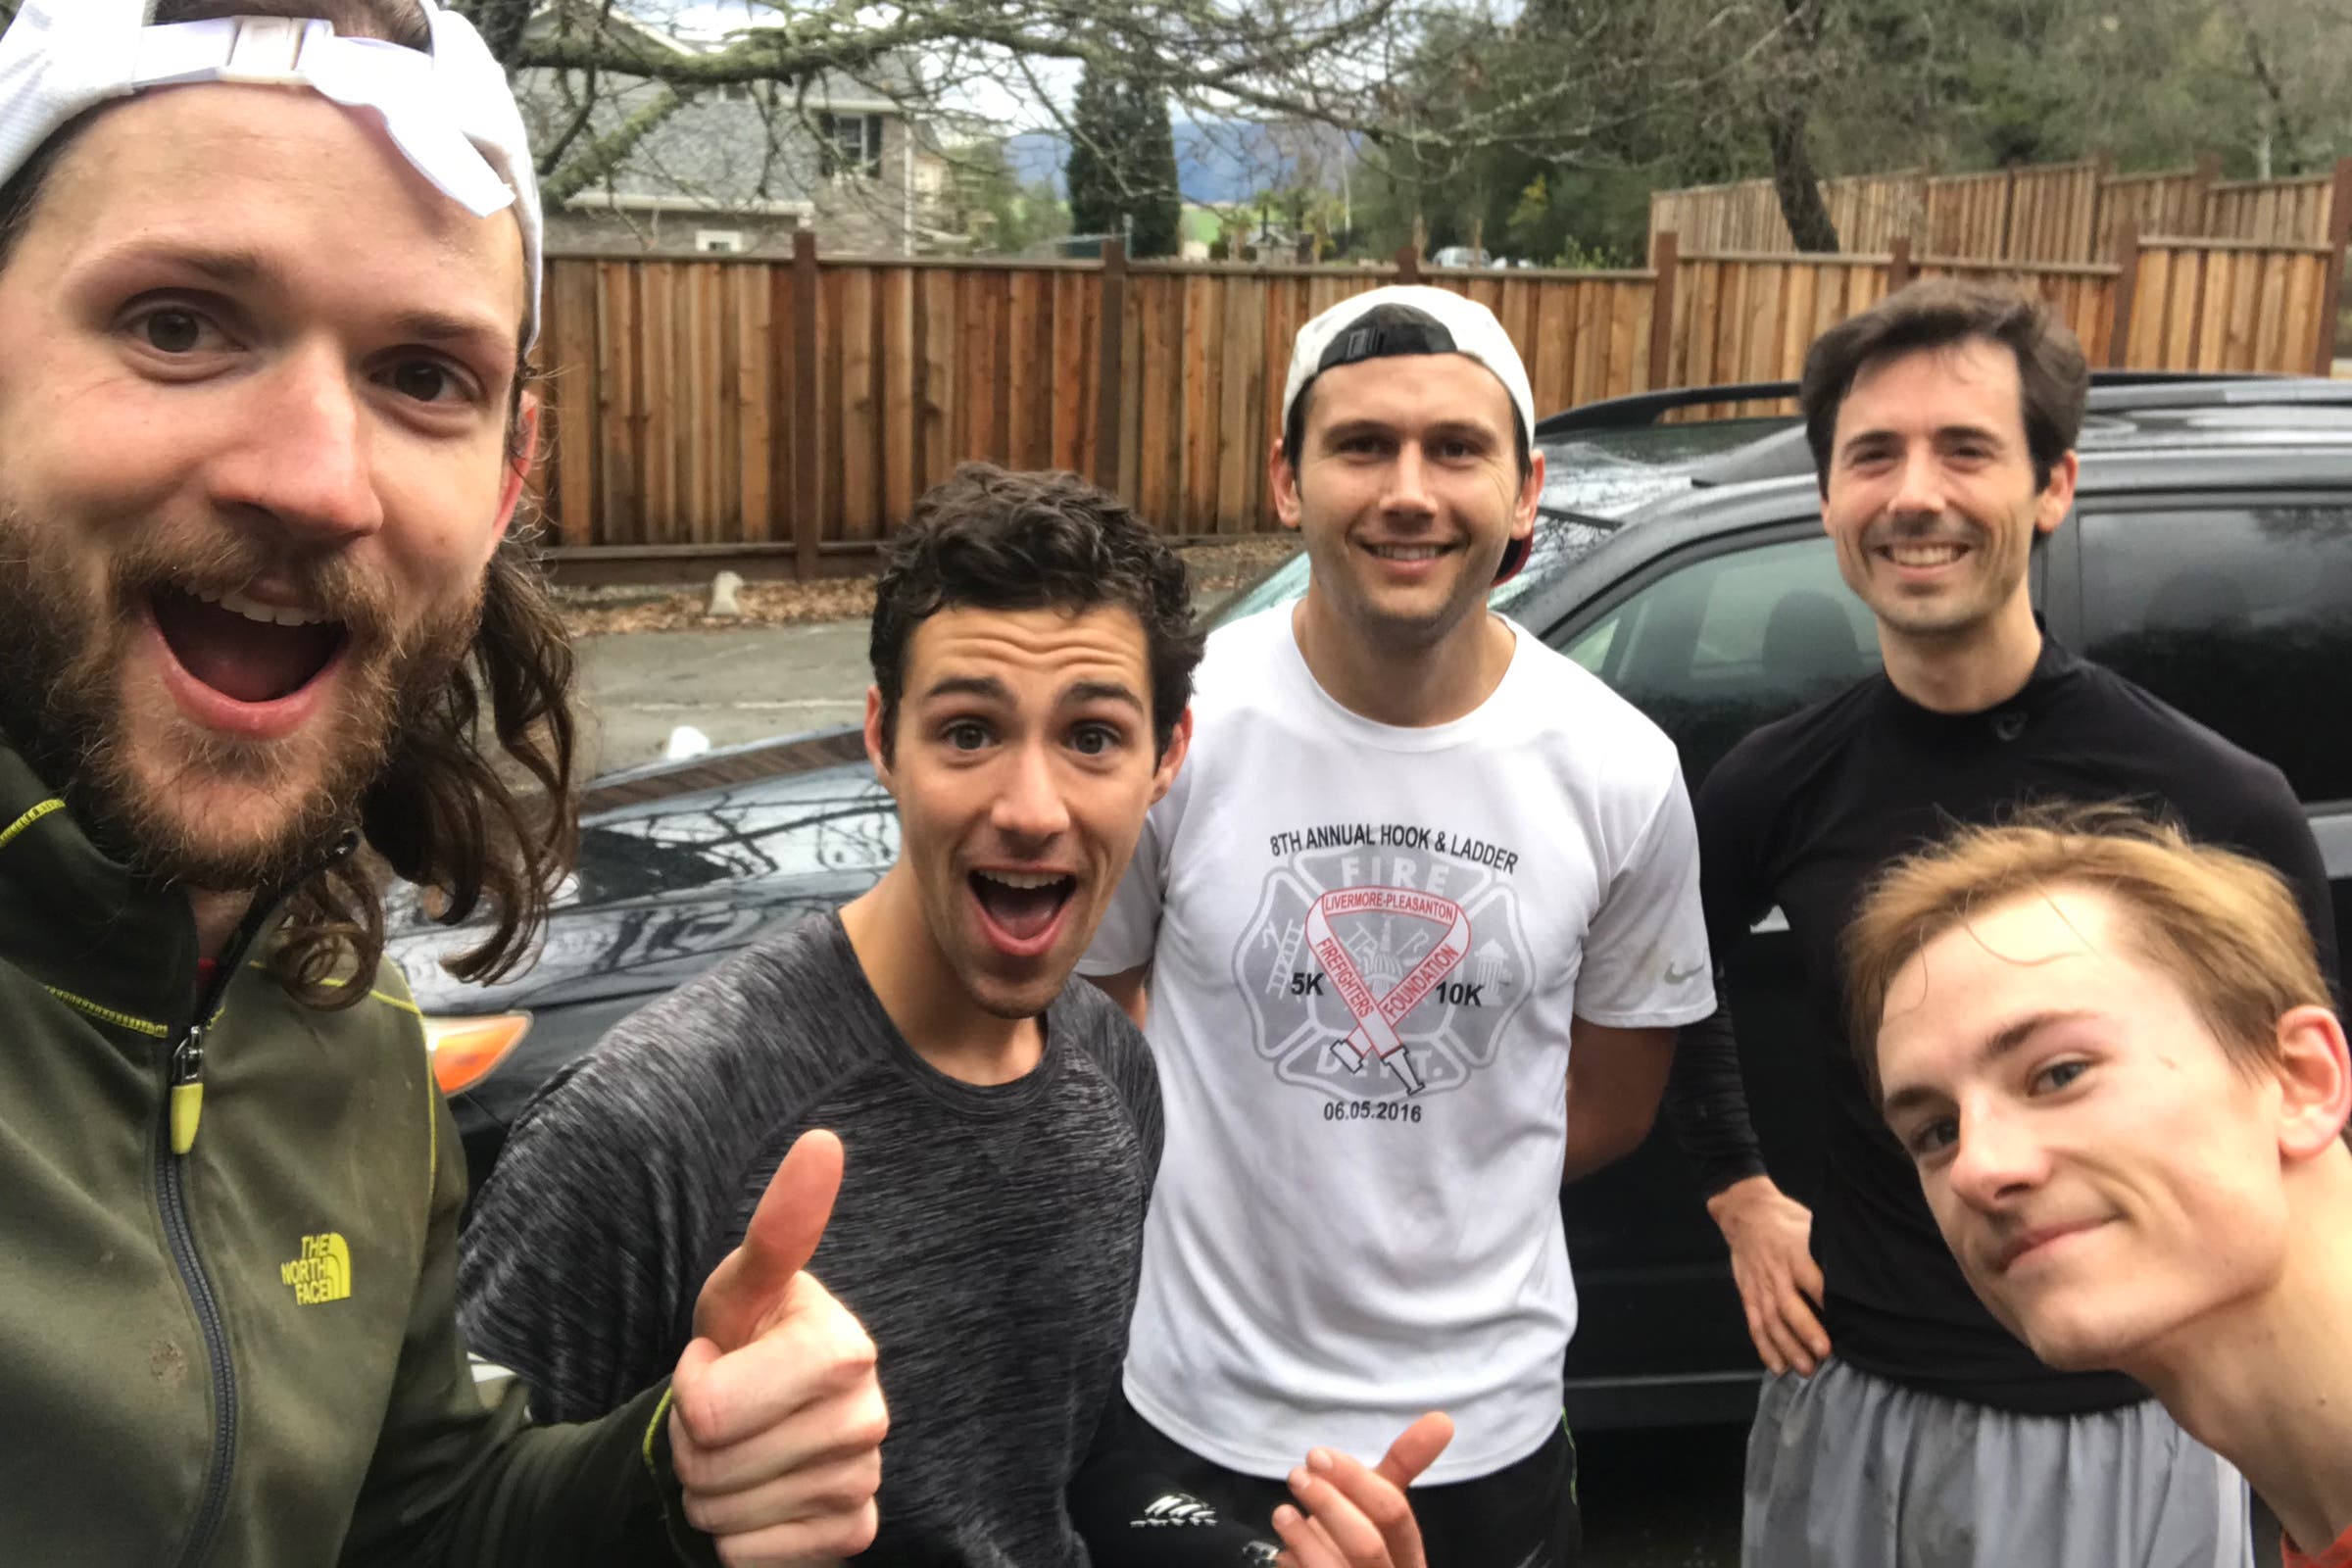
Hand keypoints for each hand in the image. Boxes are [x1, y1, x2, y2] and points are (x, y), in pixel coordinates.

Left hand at [670, 1130, 888, 1564]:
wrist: (764, 1414)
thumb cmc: (749, 1341)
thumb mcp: (742, 1290)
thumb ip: (779, 1229)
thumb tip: (823, 1141)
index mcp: (846, 1349)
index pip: (711, 1409)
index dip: (692, 1387)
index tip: (716, 1360)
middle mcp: (870, 1418)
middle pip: (712, 1464)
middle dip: (694, 1440)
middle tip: (723, 1411)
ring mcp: (864, 1481)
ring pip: (724, 1515)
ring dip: (710, 1488)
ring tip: (739, 1448)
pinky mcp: (853, 1533)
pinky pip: (751, 1558)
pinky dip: (735, 1537)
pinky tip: (759, 1494)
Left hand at [1270, 1412, 1453, 1567]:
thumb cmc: (1361, 1541)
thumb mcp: (1380, 1505)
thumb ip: (1404, 1466)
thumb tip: (1441, 1418)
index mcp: (1410, 1557)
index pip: (1395, 1516)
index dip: (1357, 1481)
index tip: (1318, 1455)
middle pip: (1367, 1546)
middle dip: (1328, 1505)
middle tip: (1297, 1475)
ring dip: (1303, 1538)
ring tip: (1282, 1513)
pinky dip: (1293, 1565)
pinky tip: (1285, 1553)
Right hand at [1707, 1174, 1829, 1375]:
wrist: (1746, 1214)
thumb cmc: (1787, 1221)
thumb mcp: (1813, 1226)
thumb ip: (1831, 1252)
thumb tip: (1865, 1273)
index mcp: (1796, 1255)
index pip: (1815, 1283)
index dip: (1829, 1304)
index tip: (1847, 1325)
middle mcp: (1777, 1274)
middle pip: (1790, 1307)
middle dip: (1807, 1332)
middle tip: (1824, 1353)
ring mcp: (1761, 1288)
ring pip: (1772, 1322)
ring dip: (1788, 1347)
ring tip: (1806, 1368)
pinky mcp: (1749, 1296)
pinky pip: (1755, 1326)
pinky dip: (1765, 1348)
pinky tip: (1778, 1366)